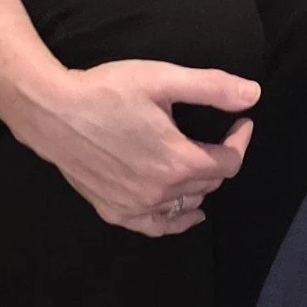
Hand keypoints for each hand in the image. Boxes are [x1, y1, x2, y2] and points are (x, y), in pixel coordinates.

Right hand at [1, 51, 259, 235]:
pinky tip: (185, 213)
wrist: (53, 111)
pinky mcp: (113, 211)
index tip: (240, 121)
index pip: (229, 162)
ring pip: (186, 205)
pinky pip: (155, 227)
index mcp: (179, 161)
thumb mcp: (162, 79)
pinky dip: (175, 221)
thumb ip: (211, 87)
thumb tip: (253, 95)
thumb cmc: (107, 90)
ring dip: (200, 186)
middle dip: (218, 159)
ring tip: (201, 165)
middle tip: (215, 136)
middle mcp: (161, 191)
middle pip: (208, 184)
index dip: (240, 140)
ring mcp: (136, 206)